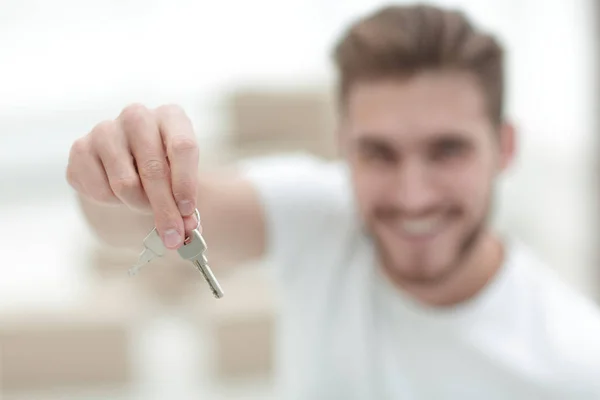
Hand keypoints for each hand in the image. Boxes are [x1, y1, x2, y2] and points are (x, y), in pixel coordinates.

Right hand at [66, 104, 199, 248]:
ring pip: (125, 184)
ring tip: (142, 203)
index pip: (182, 147)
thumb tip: (188, 231)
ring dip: (137, 204)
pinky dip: (112, 203)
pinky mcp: (80, 148)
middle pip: (154, 170)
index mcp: (171, 116)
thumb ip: (186, 204)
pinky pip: (98, 190)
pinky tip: (118, 193)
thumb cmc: (165, 169)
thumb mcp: (183, 179)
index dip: (186, 183)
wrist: (130, 163)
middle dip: (164, 209)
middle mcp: (137, 116)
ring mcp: (105, 129)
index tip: (188, 212)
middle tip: (172, 236)